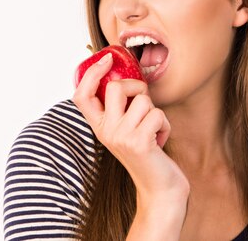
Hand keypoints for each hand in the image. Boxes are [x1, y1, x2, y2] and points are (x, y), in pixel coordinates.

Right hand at [72, 53, 189, 200]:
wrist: (160, 188)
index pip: (81, 95)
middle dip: (138, 88)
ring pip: (143, 100)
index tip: (107, 59)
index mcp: (99, 126)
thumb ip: (120, 108)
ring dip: (156, 112)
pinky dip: (165, 125)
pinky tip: (161, 141)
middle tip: (144, 105)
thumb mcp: (126, 129)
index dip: (91, 74)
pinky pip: (157, 115)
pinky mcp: (139, 142)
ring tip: (153, 131)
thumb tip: (125, 76)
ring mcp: (120, 137)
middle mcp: (105, 131)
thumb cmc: (147, 153)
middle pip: (116, 88)